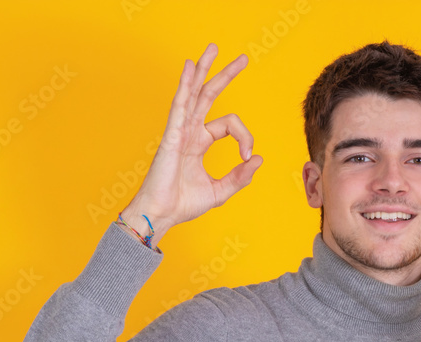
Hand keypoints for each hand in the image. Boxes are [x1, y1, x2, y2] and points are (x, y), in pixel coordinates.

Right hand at [123, 43, 262, 243]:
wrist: (162, 214)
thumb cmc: (183, 204)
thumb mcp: (221, 190)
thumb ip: (240, 175)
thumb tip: (258, 159)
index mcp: (199, 142)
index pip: (229, 125)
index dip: (245, 137)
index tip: (247, 157)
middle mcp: (189, 131)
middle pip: (209, 95)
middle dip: (225, 75)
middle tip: (242, 58)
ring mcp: (179, 130)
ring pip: (194, 93)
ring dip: (204, 69)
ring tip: (213, 48)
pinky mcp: (171, 135)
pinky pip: (180, 105)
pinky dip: (185, 85)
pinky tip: (190, 66)